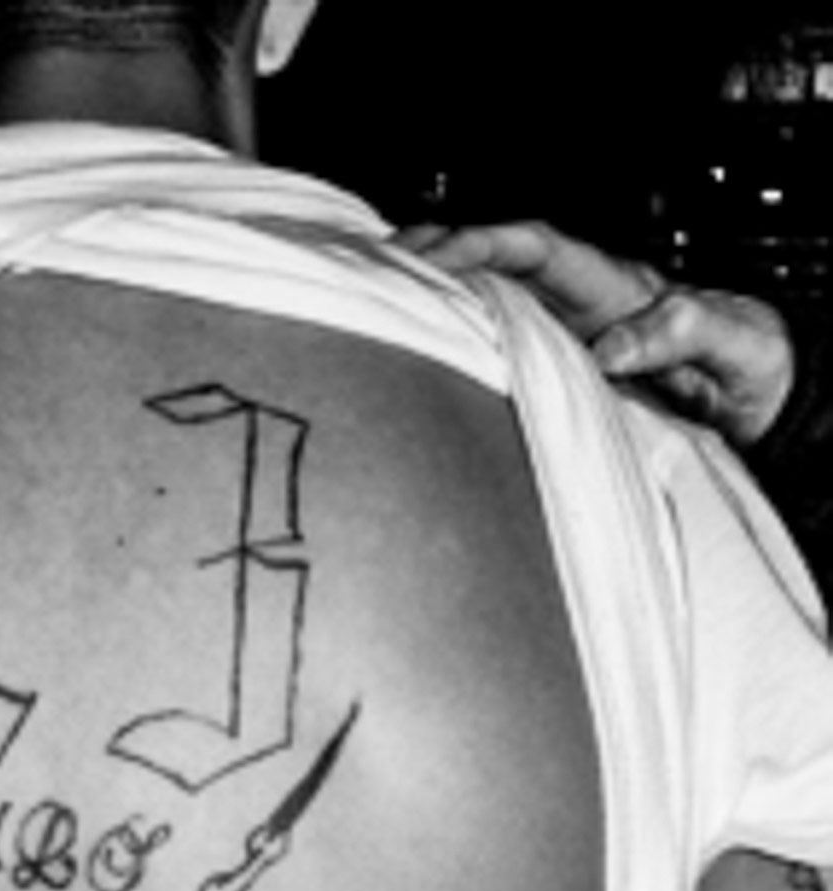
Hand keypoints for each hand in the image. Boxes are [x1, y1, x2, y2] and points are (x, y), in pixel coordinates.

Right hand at [398, 219, 795, 445]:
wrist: (760, 401)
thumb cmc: (750, 368)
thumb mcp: (734, 346)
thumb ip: (681, 333)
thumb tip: (609, 347)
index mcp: (618, 287)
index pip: (542, 248)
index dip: (489, 244)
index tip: (442, 255)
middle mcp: (583, 301)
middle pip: (500, 259)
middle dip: (441, 252)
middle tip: (383, 260)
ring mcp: (565, 331)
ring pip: (490, 296)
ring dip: (435, 290)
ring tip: (378, 291)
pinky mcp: (557, 365)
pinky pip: (497, 338)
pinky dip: (454, 332)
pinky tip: (415, 342)